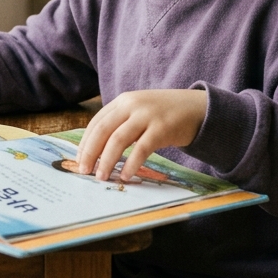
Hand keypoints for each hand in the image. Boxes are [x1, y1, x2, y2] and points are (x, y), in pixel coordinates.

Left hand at [75, 89, 207, 181]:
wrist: (198, 108)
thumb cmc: (164, 114)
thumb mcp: (139, 111)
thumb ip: (120, 123)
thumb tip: (96, 151)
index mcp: (123, 101)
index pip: (96, 122)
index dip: (85, 143)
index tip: (79, 160)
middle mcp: (132, 105)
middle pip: (103, 130)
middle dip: (91, 153)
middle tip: (84, 171)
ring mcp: (147, 115)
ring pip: (118, 139)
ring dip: (107, 160)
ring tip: (102, 177)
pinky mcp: (162, 128)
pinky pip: (141, 148)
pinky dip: (131, 164)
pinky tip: (126, 175)